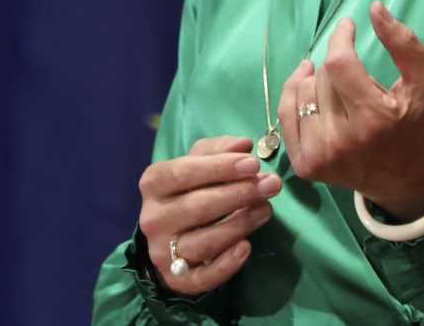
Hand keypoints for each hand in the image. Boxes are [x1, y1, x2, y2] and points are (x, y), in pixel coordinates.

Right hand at [136, 134, 281, 295]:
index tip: (253, 163)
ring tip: (266, 210)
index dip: (219, 167)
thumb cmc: (188, 191)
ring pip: (203, 242)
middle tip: (270, 185)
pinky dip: (227, 264)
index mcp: (154, 184)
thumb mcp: (197, 164)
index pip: (183, 172)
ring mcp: (162, 252)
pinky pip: (204, 276)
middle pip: (197, 207)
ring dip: (240, 225)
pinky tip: (246, 247)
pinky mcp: (177, 280)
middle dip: (238, 194)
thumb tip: (243, 144)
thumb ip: (218, 150)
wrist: (169, 238)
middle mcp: (153, 219)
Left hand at [276, 0, 423, 220]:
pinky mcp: (305, 166)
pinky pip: (285, 111)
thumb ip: (405, 43)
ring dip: (320, 81)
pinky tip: (311, 89)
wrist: (409, 181)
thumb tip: (373, 7)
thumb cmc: (419, 124)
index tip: (348, 26)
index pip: (339, 64)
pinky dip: (296, 94)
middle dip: (340, 66)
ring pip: (302, 90)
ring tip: (343, 92)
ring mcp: (319, 157)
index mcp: (374, 121)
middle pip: (323, 76)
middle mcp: (342, 143)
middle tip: (361, 81)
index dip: (340, 37)